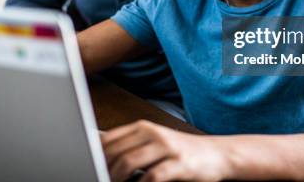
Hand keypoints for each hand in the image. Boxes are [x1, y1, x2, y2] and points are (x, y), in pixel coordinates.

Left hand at [102, 120, 228, 181]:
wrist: (217, 154)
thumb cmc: (182, 151)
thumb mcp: (154, 142)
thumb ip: (130, 145)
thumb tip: (99, 151)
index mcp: (143, 127)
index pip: (109, 139)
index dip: (94, 155)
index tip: (86, 166)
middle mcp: (153, 133)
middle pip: (116, 152)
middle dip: (103, 169)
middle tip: (97, 178)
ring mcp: (167, 147)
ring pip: (130, 162)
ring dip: (117, 178)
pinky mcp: (179, 163)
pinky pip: (152, 176)